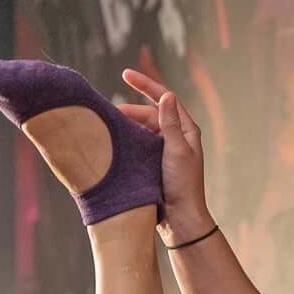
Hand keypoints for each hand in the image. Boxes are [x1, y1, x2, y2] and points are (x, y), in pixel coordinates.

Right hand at [117, 69, 212, 241]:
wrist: (181, 219)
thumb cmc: (182, 185)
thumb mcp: (176, 151)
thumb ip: (169, 123)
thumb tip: (167, 95)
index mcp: (185, 130)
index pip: (164, 99)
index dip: (145, 85)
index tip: (125, 74)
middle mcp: (176, 137)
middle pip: (150, 114)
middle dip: (130, 110)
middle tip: (108, 112)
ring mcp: (164, 151)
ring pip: (142, 131)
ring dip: (126, 127)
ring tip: (107, 126)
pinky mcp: (154, 165)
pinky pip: (138, 146)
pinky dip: (126, 142)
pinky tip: (113, 143)